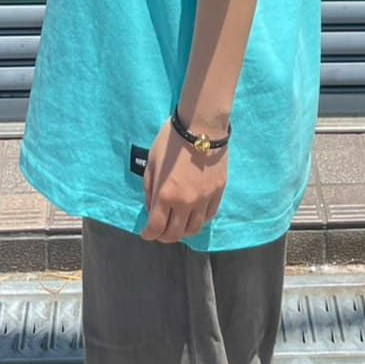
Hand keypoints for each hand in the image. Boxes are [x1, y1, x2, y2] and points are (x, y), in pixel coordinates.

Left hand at [140, 118, 227, 242]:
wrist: (201, 126)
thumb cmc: (171, 141)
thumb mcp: (152, 162)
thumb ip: (149, 188)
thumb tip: (151, 208)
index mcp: (166, 195)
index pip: (156, 228)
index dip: (148, 234)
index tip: (146, 233)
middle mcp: (186, 203)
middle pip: (175, 234)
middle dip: (164, 236)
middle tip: (160, 232)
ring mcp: (204, 200)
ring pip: (194, 229)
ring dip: (182, 232)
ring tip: (177, 228)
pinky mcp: (218, 193)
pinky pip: (208, 217)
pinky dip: (199, 222)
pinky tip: (193, 218)